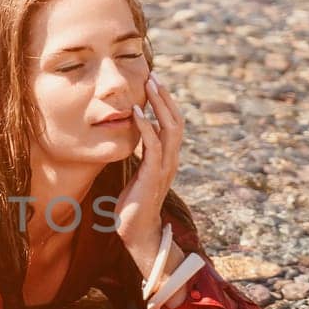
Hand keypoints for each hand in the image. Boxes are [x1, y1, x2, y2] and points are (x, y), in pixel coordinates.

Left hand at [116, 73, 184, 248]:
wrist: (136, 232)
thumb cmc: (133, 204)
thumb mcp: (137, 174)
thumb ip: (140, 156)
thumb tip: (132, 138)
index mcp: (168, 158)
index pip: (173, 123)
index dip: (166, 103)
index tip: (154, 83)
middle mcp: (171, 160)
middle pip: (176, 120)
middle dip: (165, 97)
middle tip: (153, 76)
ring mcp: (165, 167)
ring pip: (170, 128)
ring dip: (160, 105)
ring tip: (149, 86)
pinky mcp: (153, 175)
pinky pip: (153, 146)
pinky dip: (146, 127)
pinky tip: (137, 114)